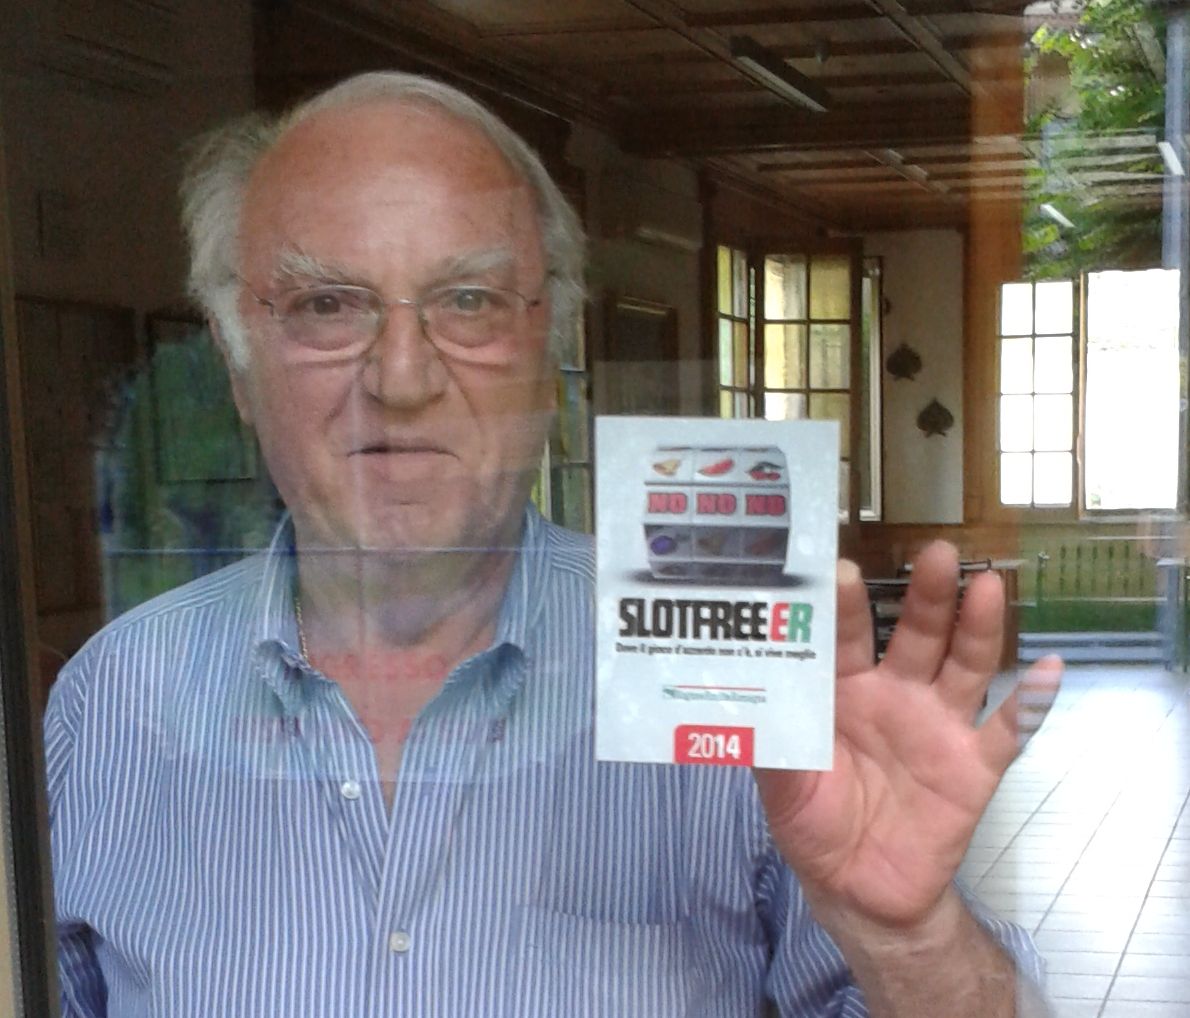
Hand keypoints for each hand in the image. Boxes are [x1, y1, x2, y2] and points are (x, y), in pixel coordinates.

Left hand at [754, 542, 1061, 928]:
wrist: (859, 888)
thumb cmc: (813, 821)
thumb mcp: (781, 785)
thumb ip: (771, 743)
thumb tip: (744, 705)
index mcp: (843, 691)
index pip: (844, 639)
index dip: (842, 607)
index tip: (839, 570)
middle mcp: (895, 695)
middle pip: (915, 635)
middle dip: (926, 596)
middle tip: (934, 552)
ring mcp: (938, 726)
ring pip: (963, 667)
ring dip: (976, 628)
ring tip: (987, 585)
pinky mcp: (973, 767)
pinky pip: (1007, 731)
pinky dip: (1029, 703)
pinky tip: (1048, 669)